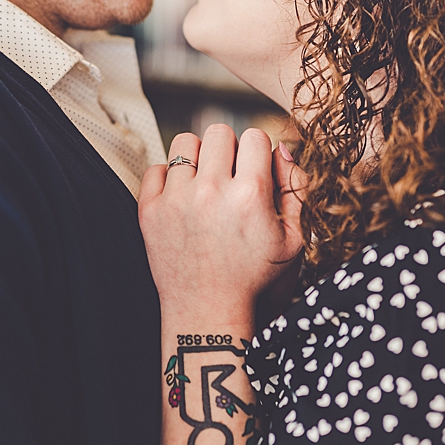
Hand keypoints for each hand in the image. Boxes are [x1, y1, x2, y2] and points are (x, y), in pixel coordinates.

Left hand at [138, 125, 303, 314]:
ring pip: (185, 143)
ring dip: (198, 159)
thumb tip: (279, 148)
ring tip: (206, 185)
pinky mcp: (150, 210)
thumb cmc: (256, 279)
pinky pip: (156, 168)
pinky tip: (184, 201)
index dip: (258, 152)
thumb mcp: (294, 240)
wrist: (209, 312)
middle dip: (229, 150)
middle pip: (219, 132)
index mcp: (250, 195)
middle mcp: (211, 191)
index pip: (255, 136)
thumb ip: (295, 188)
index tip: (255, 171)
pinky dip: (169, 180)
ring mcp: (176, 199)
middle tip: (231, 177)